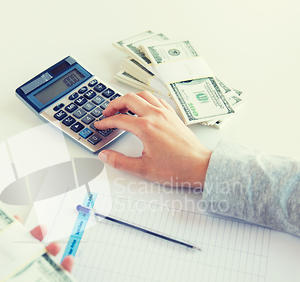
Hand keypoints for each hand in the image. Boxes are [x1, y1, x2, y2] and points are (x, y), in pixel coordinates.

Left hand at [0, 219, 73, 281]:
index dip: (5, 235)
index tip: (13, 221)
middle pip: (22, 254)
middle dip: (32, 239)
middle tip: (40, 229)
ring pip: (41, 264)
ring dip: (50, 252)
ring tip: (55, 246)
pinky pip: (57, 281)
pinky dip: (65, 271)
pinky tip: (67, 263)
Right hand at [95, 91, 211, 187]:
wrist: (199, 166)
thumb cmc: (177, 168)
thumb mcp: (143, 169)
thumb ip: (120, 161)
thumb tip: (105, 155)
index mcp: (146, 127)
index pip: (119, 119)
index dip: (106, 122)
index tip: (100, 125)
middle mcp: (155, 115)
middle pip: (129, 99)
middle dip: (114, 104)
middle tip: (107, 112)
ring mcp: (166, 113)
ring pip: (143, 95)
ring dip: (130, 98)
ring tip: (122, 107)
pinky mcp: (173, 115)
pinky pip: (156, 99)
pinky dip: (145, 100)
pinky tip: (143, 108)